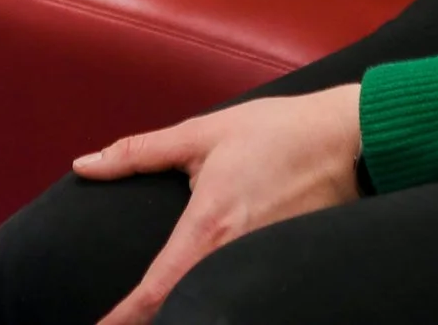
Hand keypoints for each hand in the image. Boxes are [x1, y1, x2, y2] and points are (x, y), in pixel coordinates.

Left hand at [75, 86, 364, 324]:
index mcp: (207, 227)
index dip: (122, 319)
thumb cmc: (278, 131)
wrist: (352, 139)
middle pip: (182, 309)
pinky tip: (205, 300)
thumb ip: (139, 152)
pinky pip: (243, 293)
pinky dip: (218, 300)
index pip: (154, 291)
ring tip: (155, 313)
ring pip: (214, 304)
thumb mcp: (202, 134)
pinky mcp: (283, 266)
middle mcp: (233, 257)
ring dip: (185, 310)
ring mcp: (261, 266)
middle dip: (151, 322)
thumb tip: (85, 165)